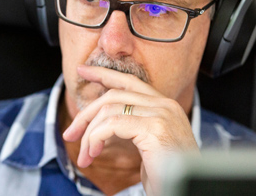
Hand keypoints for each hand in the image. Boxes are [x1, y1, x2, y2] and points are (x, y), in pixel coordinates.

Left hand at [62, 65, 199, 194]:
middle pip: (113, 95)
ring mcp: (162, 114)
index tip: (82, 71)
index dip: (104, 74)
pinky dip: (96, 138)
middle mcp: (166, 105)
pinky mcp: (154, 128)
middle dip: (86, 114)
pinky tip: (93, 152)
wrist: (186, 192)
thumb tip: (101, 122)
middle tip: (70, 134)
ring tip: (85, 155)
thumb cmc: (168, 175)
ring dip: (89, 133)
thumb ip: (132, 127)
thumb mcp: (147, 145)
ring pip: (109, 109)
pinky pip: (112, 124)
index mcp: (165, 106)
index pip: (129, 82)